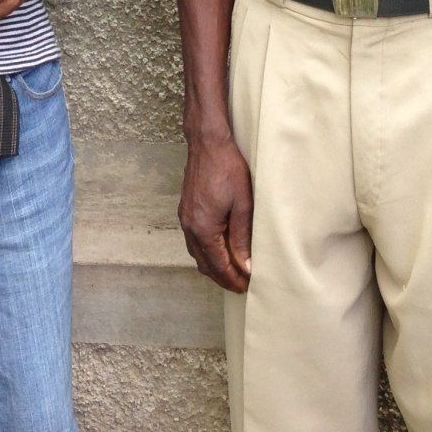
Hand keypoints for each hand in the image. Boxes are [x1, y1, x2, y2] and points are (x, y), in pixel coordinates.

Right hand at [179, 132, 251, 292]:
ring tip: (233, 271)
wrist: (207, 144)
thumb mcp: (242, 205)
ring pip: (197, 254)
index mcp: (203, 229)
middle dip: (222, 278)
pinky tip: (219, 250)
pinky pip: (194, 241)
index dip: (233, 280)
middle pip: (204, 265)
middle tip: (242, 284)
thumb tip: (245, 266)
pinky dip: (206, 253)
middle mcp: (189, 227)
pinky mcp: (186, 211)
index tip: (247, 288)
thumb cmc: (228, 170)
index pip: (219, 266)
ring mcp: (185, 219)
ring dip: (213, 267)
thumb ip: (242, 238)